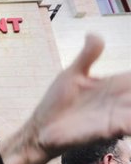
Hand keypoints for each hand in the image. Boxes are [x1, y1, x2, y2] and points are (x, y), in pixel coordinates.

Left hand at [0, 34, 130, 163]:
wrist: (40, 130)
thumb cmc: (56, 103)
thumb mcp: (72, 74)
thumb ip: (87, 55)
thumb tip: (92, 33)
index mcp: (116, 84)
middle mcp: (122, 100)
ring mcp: (117, 115)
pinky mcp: (110, 130)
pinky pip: (129, 125)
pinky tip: (130, 122)